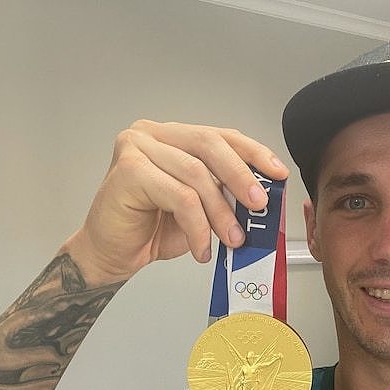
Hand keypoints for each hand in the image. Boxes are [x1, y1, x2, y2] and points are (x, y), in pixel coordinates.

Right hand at [64, 120, 288, 283]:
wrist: (111, 254)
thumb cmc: (152, 229)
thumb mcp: (201, 207)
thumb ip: (224, 192)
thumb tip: (263, 196)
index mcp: (172, 135)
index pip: (220, 135)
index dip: (253, 153)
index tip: (278, 173)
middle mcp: (152, 133)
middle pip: (210, 145)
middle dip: (241, 177)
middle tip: (259, 206)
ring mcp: (136, 147)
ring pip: (197, 175)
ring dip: (221, 213)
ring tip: (232, 240)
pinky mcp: (129, 171)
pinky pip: (180, 197)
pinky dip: (198, 226)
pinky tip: (201, 247)